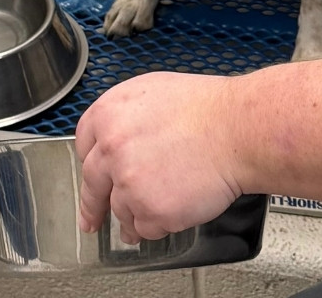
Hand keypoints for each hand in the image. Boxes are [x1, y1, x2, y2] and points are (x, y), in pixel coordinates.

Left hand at [75, 71, 243, 242]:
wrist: (237, 129)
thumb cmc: (210, 108)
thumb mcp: (156, 92)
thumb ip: (128, 117)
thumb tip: (122, 137)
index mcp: (110, 113)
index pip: (84, 144)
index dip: (92, 161)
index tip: (93, 174)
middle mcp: (112, 147)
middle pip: (92, 184)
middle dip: (92, 205)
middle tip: (92, 219)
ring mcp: (128, 181)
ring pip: (120, 210)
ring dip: (135, 214)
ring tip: (158, 206)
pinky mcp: (149, 210)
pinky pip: (146, 228)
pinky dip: (159, 224)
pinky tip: (175, 209)